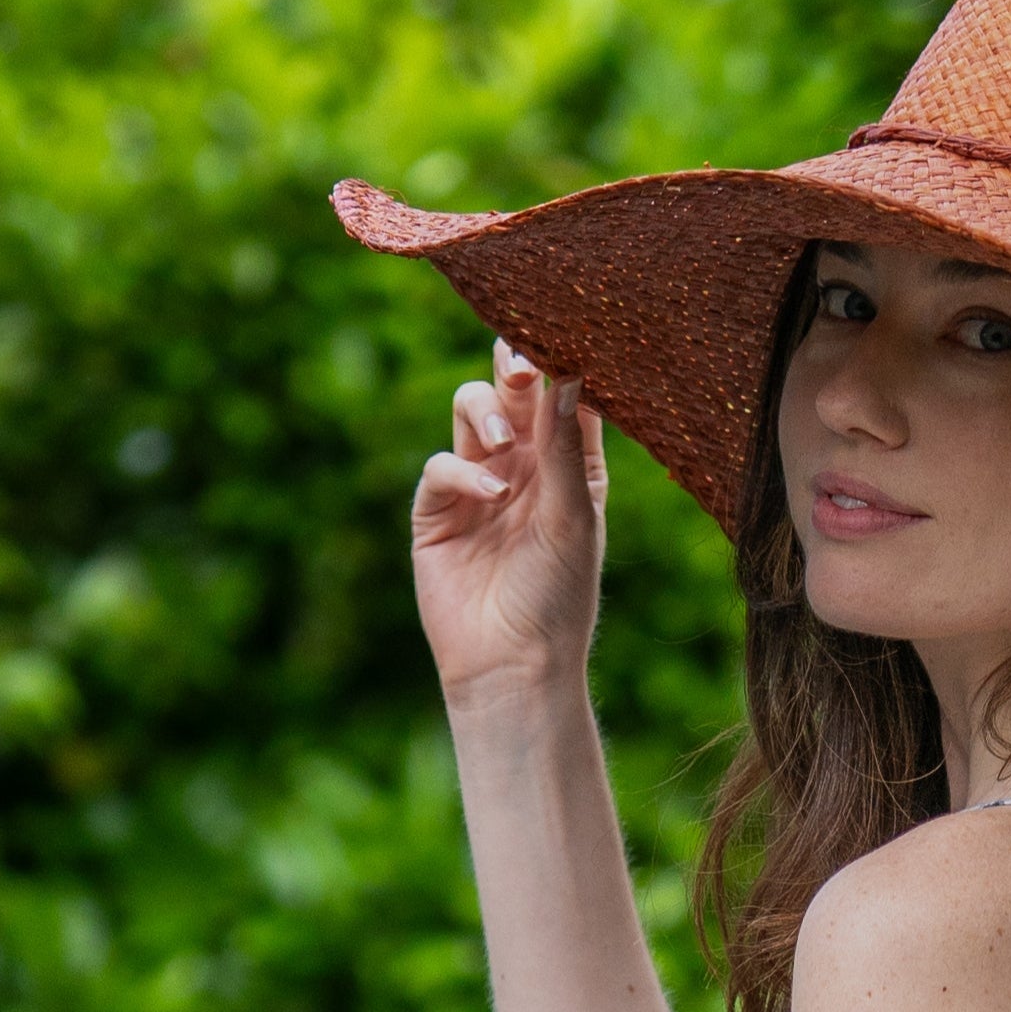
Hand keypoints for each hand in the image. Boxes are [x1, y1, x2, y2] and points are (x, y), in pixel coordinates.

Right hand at [413, 342, 606, 706]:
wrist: (514, 666)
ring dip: (484, 415)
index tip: (564, 345)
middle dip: (515, 368)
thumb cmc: (558, 598)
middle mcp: (524, 466)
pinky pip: (441, 465)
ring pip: (471, 410)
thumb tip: (566, 374)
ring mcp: (478, 483)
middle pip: (512, 389)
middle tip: (521, 367)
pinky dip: (462, 471)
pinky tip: (488, 495)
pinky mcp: (437, 509)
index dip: (562, 364)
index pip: (564, 396)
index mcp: (568, 465)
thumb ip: (564, 448)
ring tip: (501, 449)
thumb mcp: (573, 518)